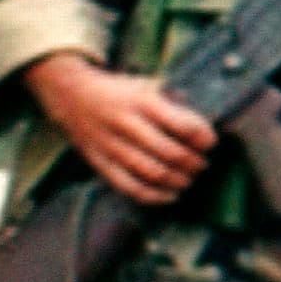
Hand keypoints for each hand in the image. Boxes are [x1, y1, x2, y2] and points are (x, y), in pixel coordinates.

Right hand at [27, 52, 216, 205]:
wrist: (70, 95)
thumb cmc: (117, 92)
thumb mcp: (144, 86)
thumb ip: (170, 105)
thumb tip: (202, 131)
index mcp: (141, 101)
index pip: (181, 123)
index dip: (202, 137)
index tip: (210, 142)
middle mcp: (125, 123)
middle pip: (169, 152)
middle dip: (192, 163)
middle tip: (201, 164)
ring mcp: (110, 145)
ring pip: (151, 172)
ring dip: (177, 181)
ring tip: (188, 179)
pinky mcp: (99, 162)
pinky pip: (129, 186)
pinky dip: (153, 196)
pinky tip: (169, 195)